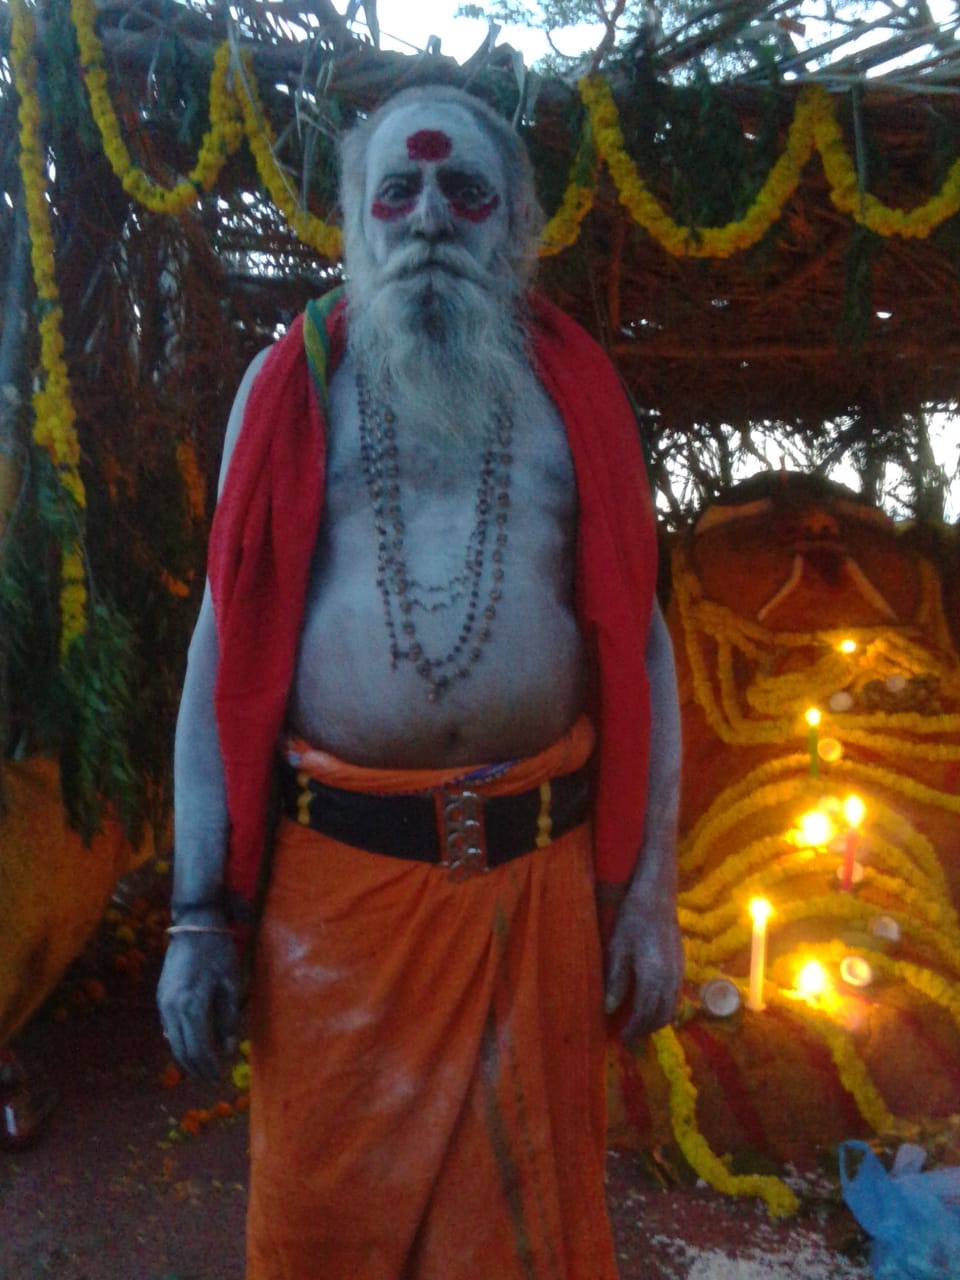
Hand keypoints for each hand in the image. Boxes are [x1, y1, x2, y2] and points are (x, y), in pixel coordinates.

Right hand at [157, 922, 240, 1081]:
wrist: (193, 926)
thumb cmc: (218, 952)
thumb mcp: (231, 984)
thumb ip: (228, 1018)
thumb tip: (227, 1048)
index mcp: (192, 1004)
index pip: (199, 1048)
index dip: (209, 1066)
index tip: (220, 1077)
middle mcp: (172, 1008)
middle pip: (182, 1050)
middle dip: (197, 1068)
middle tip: (212, 1079)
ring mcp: (162, 1003)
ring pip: (172, 1042)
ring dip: (187, 1059)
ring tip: (203, 1068)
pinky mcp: (160, 998)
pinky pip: (168, 1029)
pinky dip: (179, 1043)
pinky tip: (191, 1047)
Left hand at [604, 883, 684, 1041]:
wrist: (657, 898)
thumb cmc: (632, 920)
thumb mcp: (617, 949)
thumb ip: (615, 981)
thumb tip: (608, 1010)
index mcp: (653, 978)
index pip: (644, 1014)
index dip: (632, 1029)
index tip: (621, 1040)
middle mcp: (671, 980)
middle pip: (661, 1016)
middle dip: (645, 1030)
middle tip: (628, 1037)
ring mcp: (679, 974)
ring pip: (671, 1008)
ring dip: (655, 1020)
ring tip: (638, 1024)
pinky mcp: (681, 966)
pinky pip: (675, 997)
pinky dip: (663, 1007)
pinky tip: (649, 1004)